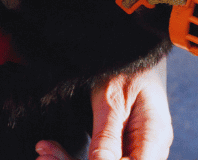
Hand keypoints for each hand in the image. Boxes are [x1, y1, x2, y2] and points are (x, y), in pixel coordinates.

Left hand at [35, 58, 172, 159]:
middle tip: (44, 155)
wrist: (131, 49)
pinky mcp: (123, 148)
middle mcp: (150, 149)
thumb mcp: (111, 98)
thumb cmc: (125, 65)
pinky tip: (52, 151)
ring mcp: (137, 150)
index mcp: (153, 137)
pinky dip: (74, 157)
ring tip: (44, 151)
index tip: (63, 158)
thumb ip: (106, 137)